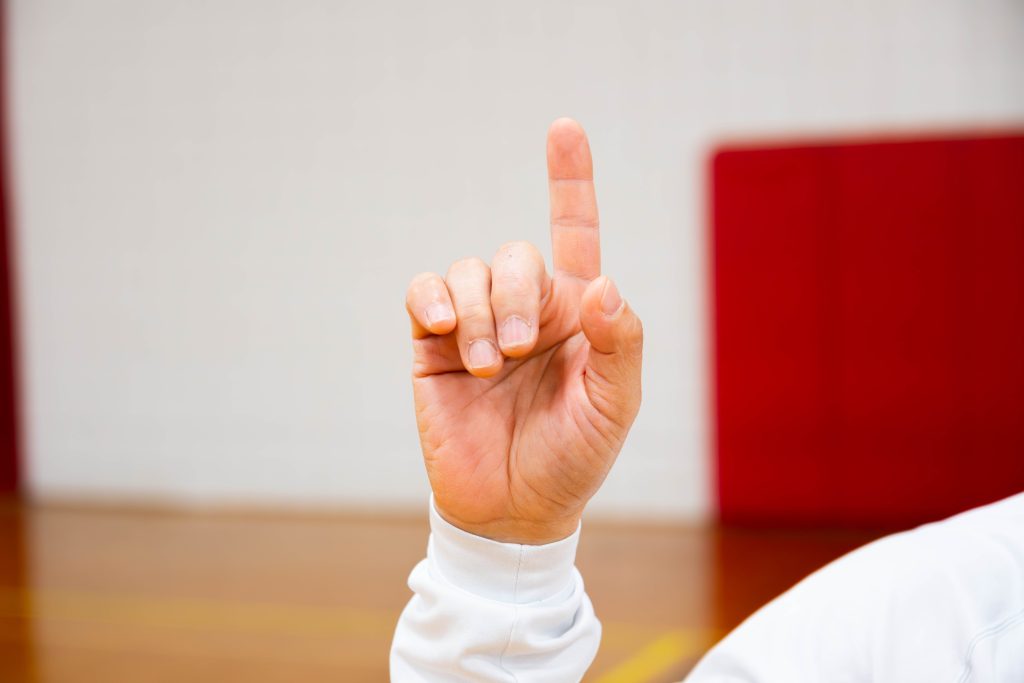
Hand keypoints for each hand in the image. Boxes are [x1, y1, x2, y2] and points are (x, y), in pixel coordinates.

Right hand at [404, 119, 642, 543]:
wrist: (511, 511)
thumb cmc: (573, 458)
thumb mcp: (615, 406)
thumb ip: (621, 343)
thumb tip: (605, 283)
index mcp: (576, 315)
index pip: (574, 233)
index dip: (570, 181)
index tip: (564, 129)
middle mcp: (525, 310)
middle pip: (514, 254)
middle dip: (516, 296)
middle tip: (517, 352)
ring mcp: (476, 326)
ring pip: (468, 271)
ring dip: (477, 312)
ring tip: (485, 365)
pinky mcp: (432, 347)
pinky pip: (423, 293)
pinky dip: (432, 299)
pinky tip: (442, 328)